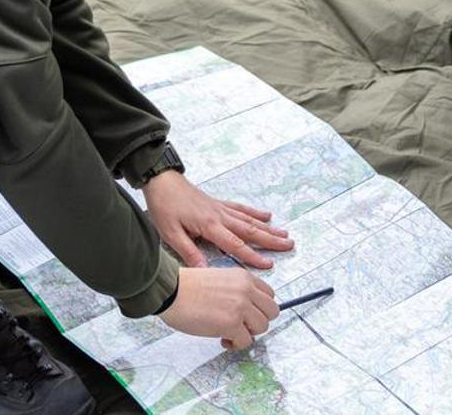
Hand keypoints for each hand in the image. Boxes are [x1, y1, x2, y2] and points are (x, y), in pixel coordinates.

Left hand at [143, 171, 292, 269]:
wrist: (161, 180)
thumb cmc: (164, 206)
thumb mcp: (171, 234)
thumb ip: (189, 253)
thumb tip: (205, 271)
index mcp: (209, 225)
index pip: (235, 245)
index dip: (252, 256)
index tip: (268, 264)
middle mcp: (220, 216)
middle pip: (250, 231)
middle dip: (271, 240)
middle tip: (289, 245)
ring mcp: (221, 208)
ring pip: (249, 220)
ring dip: (268, 228)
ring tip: (284, 234)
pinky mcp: (217, 203)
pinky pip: (241, 209)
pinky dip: (255, 213)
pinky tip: (266, 216)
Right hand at [158, 267, 278, 349]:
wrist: (170, 291)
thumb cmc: (186, 287)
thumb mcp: (220, 279)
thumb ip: (236, 291)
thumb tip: (245, 310)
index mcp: (244, 277)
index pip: (269, 295)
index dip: (259, 308)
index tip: (248, 314)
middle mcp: (246, 290)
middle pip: (271, 312)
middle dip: (257, 321)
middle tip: (241, 325)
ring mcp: (241, 307)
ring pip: (262, 327)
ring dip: (248, 334)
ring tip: (230, 333)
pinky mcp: (232, 324)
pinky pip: (246, 341)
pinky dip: (236, 344)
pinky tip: (223, 340)